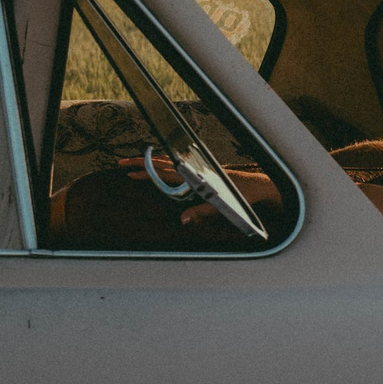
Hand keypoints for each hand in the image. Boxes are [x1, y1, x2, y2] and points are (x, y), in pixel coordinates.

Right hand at [119, 155, 276, 223]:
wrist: (260, 186)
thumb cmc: (243, 197)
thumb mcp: (222, 207)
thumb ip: (201, 212)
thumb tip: (182, 219)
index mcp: (196, 176)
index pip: (165, 172)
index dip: (146, 171)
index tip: (128, 171)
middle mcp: (197, 170)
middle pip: (164, 164)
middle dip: (141, 163)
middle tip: (121, 164)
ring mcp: (201, 170)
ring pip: (171, 164)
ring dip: (152, 164)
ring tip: (136, 165)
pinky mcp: (206, 172)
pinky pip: (181, 167)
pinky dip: (166, 166)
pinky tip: (162, 169)